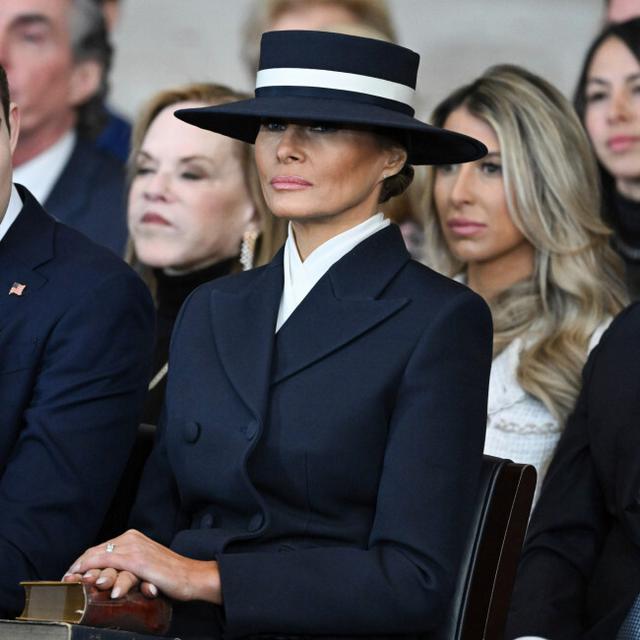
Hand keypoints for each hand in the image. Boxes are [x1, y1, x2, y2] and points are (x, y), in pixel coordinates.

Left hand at [63, 529, 221, 603]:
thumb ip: (127, 565)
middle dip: (78, 566)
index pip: (100, 548)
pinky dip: (94, 570)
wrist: (191, 576)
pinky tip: (87, 582)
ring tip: (73, 582)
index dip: (83, 562)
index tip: (71, 576)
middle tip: (67, 581)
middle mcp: (132, 538)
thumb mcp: (145, 566)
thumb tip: (107, 576)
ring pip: (99, 555)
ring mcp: (135, 548)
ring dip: (83, 570)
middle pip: (95, 551)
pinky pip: (109, 562)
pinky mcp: (138, 560)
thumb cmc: (170, 574)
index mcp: (134, 537)